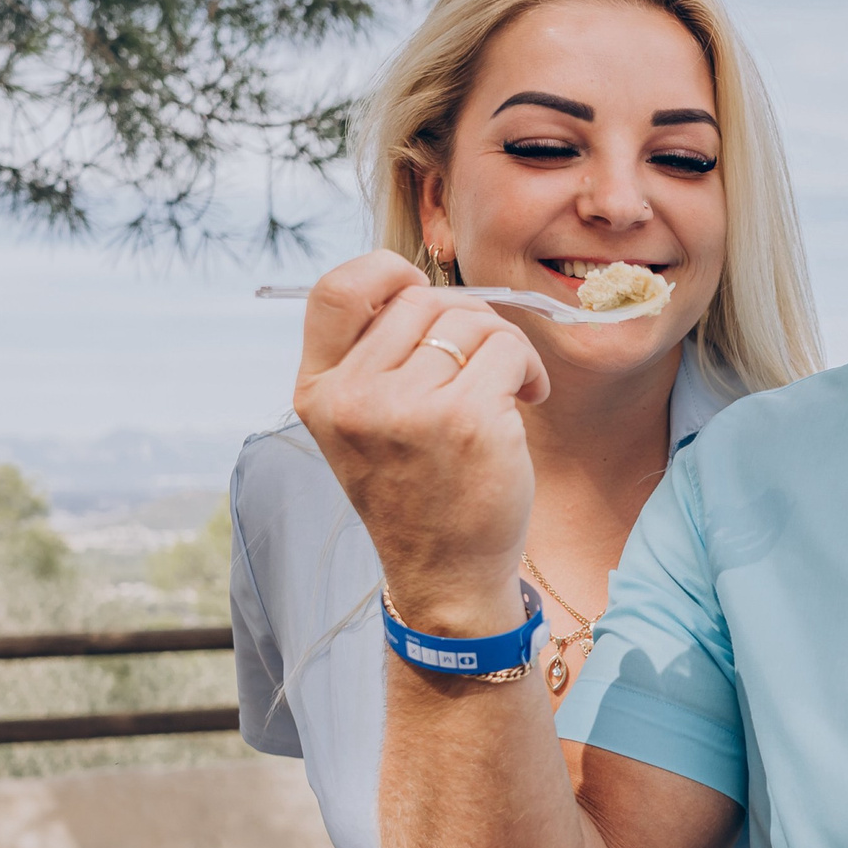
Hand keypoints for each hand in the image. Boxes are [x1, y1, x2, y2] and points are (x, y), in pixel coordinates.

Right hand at [290, 251, 552, 633]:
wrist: (445, 576)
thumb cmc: (417, 492)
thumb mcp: (364, 424)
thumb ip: (375, 357)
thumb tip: (424, 283)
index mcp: (319, 391)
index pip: (335, 291)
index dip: (384, 272)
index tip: (418, 293)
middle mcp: (354, 398)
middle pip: (420, 298)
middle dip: (465, 318)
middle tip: (484, 360)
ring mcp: (407, 410)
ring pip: (470, 320)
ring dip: (502, 345)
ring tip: (506, 387)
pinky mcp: (466, 422)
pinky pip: (509, 349)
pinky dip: (528, 368)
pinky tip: (526, 400)